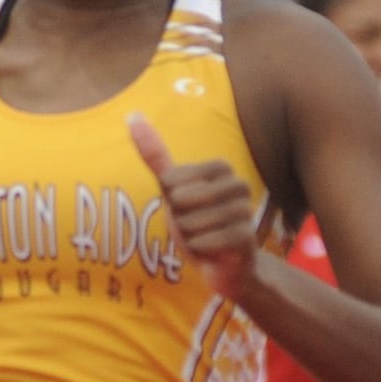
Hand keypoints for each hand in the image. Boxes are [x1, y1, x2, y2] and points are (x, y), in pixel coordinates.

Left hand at [128, 113, 255, 297]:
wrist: (223, 267)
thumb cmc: (196, 224)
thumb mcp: (172, 189)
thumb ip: (155, 155)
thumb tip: (132, 114)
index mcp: (220, 168)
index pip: (172, 179)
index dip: (170, 198)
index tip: (184, 208)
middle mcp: (238, 184)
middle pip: (181, 199)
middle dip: (179, 219)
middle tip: (193, 227)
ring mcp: (246, 210)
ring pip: (194, 221)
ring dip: (189, 236)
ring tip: (202, 239)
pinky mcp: (248, 237)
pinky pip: (208, 240)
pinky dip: (200, 248)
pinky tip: (209, 250)